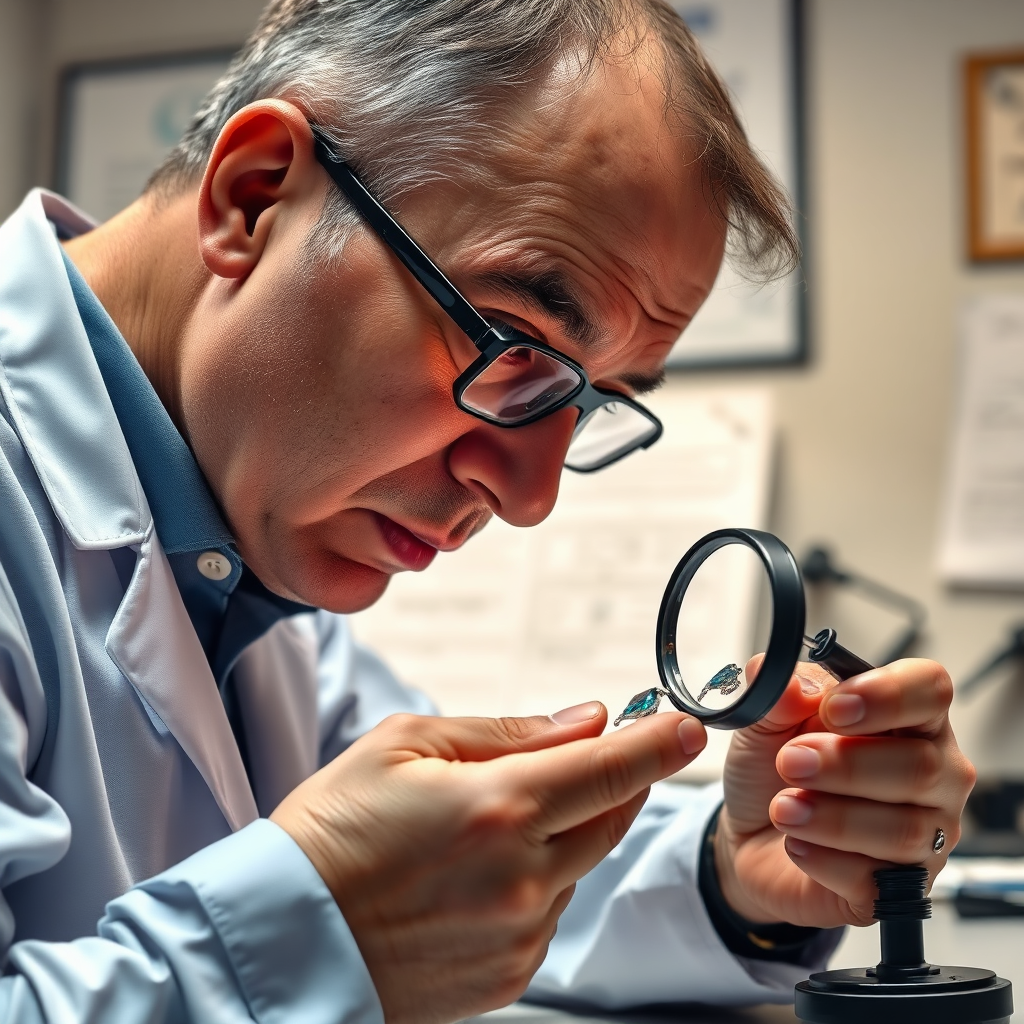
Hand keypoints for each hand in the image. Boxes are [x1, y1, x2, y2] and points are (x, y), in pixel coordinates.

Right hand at [271, 704, 706, 1023]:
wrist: (282, 937)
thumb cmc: (330, 830)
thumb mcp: (404, 745)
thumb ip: (506, 732)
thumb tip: (584, 722)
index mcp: (497, 809)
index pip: (611, 769)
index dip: (658, 743)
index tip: (686, 725)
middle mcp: (521, 879)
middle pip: (611, 817)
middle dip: (616, 779)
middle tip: (594, 752)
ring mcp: (519, 935)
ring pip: (580, 866)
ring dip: (563, 831)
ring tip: (485, 823)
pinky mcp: (508, 975)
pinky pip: (550, 913)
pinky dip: (537, 881)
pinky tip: (476, 874)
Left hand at [713, 658, 975, 927]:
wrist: (751, 835)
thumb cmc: (773, 769)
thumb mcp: (763, 720)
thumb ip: (777, 696)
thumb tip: (792, 687)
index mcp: (905, 717)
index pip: (930, 690)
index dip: (888, 695)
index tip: (835, 708)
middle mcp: (932, 774)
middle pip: (921, 766)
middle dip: (845, 764)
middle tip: (790, 762)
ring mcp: (926, 835)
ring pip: (904, 830)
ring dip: (832, 817)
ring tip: (783, 809)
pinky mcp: (901, 888)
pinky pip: (878, 878)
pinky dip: (826, 860)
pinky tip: (797, 846)